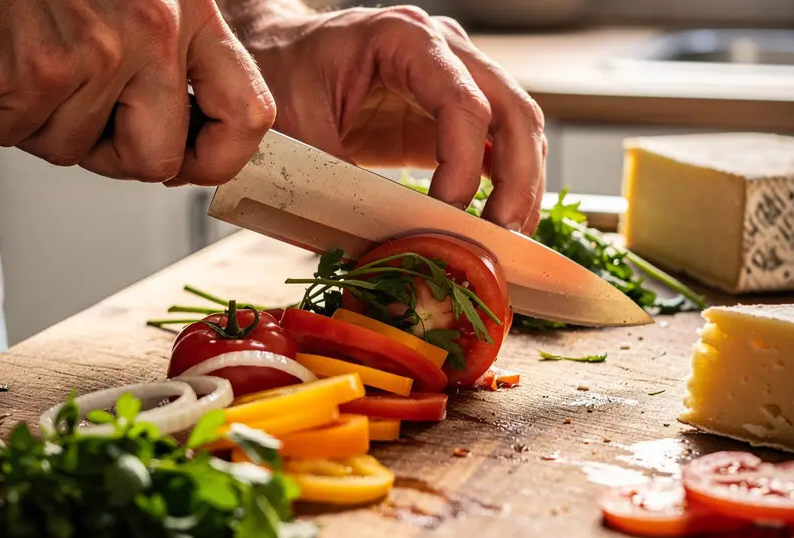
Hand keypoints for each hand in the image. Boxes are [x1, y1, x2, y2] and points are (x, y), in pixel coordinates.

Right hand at [0, 0, 275, 183]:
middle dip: (111, 156)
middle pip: (158, 160)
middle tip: (80, 119)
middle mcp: (156, 30)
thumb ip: (170, 55)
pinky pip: (20, 134)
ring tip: (25, 64)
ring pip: (75, 150)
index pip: (248, 114)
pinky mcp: (38, 70)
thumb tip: (182, 143)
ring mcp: (99, 52)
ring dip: (39, 123)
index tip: (187, 162)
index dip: (218, 159)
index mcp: (192, 11)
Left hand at [226, 3, 546, 233]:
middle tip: (504, 237)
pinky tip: (495, 224)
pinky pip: (494, 145)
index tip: (448, 213)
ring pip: (516, 127)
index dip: (464, 164)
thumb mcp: (297, 125)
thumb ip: (339, 178)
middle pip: (512, 110)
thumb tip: (380, 243)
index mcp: (404, 37)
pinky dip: (502, 184)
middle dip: (517, 180)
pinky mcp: (448, 112)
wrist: (272, 55)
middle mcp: (443, 49)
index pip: (464, 101)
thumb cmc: (279, 75)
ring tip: (507, 240)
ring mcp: (454, 76)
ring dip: (521, 186)